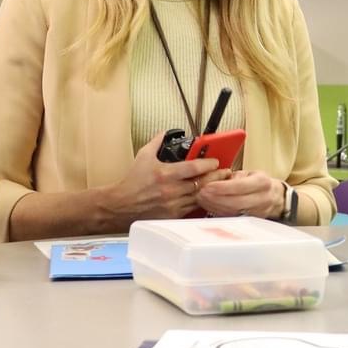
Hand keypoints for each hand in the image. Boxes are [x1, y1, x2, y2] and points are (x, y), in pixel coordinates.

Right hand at [107, 133, 223, 224]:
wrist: (121, 205)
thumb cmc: (132, 181)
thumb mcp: (143, 156)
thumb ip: (156, 142)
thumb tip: (165, 132)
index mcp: (165, 174)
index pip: (194, 168)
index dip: (209, 163)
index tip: (215, 160)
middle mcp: (171, 190)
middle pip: (202, 183)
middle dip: (217, 176)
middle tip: (225, 171)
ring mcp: (173, 204)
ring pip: (200, 196)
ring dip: (212, 189)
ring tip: (220, 183)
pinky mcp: (173, 215)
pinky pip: (193, 208)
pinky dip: (201, 201)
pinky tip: (207, 196)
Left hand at [198, 169, 286, 219]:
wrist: (275, 198)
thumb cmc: (260, 184)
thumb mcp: (250, 173)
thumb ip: (234, 176)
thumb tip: (217, 181)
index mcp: (262, 182)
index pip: (240, 186)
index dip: (222, 187)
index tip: (208, 186)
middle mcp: (261, 198)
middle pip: (235, 202)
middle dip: (215, 199)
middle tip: (201, 194)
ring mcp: (256, 212)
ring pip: (232, 212)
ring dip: (214, 206)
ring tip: (202, 199)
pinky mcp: (250, 220)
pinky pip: (231, 217)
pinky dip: (218, 212)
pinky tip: (209, 206)